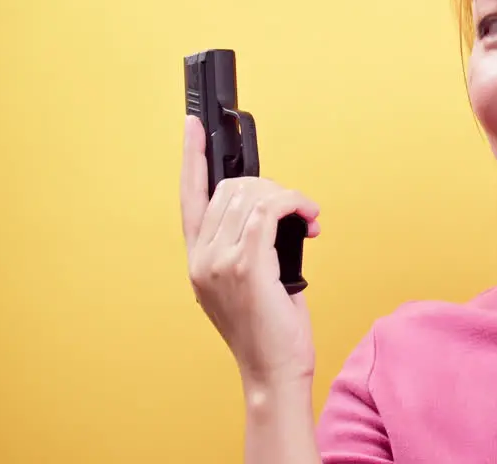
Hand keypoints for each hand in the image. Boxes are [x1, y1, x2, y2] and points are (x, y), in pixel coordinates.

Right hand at [179, 115, 321, 389]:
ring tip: (307, 220)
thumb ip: (247, 244)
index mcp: (198, 258)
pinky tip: (308, 221)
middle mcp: (201, 258)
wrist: (273, 369)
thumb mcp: (250, 280)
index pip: (188, 196)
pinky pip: (270, 210)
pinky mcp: (246, 266)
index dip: (190, 157)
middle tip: (298, 210)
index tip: (193, 126)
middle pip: (233, 188)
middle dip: (273, 187)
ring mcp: (220, 262)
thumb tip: (272, 211)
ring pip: (254, 195)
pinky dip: (295, 205)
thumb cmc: (269, 328)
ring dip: (290, 198)